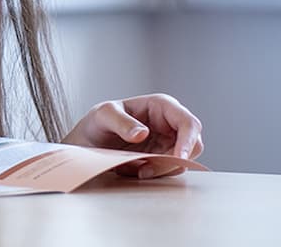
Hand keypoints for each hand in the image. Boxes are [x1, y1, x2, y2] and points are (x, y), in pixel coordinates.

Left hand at [62, 93, 203, 178]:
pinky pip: (169, 170)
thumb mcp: (103, 116)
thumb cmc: (97, 122)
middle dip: (173, 160)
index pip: (188, 123)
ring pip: (182, 161)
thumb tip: (142, 133)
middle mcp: (170, 123)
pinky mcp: (162, 158)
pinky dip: (156, 174)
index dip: (189, 141)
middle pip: (192, 146)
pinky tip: (136, 170)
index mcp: (161, 106)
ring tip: (136, 169)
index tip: (178, 157)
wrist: (87, 142)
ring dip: (162, 169)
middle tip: (147, 169)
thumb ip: (121, 122)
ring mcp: (168, 142)